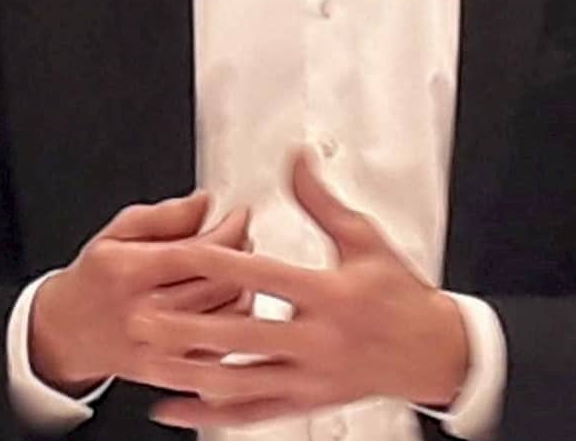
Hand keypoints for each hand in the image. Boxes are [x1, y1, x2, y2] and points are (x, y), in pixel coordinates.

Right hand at [29, 191, 250, 393]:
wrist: (66, 332)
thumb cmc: (95, 278)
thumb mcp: (116, 233)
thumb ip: (164, 215)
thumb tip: (204, 201)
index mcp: (128, 273)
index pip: (195, 252)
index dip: (229, 231)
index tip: (240, 214)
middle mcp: (143, 313)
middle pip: (217, 284)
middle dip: (241, 255)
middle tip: (241, 238)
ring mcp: (157, 347)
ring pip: (226, 316)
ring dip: (244, 287)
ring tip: (235, 268)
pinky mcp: (169, 371)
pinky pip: (221, 348)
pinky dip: (236, 321)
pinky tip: (229, 300)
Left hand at [128, 149, 469, 429]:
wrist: (432, 352)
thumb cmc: (399, 294)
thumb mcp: (365, 239)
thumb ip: (321, 202)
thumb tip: (295, 161)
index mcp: (331, 296)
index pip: (265, 276)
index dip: (220, 263)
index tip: (181, 254)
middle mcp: (318, 341)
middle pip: (242, 335)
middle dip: (187, 328)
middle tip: (143, 318)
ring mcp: (310, 378)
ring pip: (239, 381)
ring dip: (189, 372)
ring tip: (148, 361)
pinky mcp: (306, 403)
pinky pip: (251, 414)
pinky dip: (210, 413)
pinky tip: (175, 405)